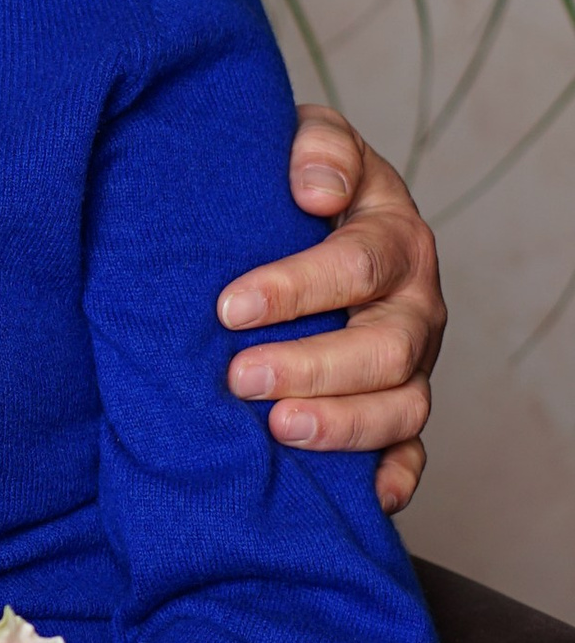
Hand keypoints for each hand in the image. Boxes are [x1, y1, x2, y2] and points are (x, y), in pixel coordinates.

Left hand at [218, 104, 446, 514]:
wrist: (301, 220)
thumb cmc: (295, 187)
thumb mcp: (309, 144)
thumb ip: (318, 147)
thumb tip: (315, 189)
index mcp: (394, 237)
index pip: (359, 264)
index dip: (296, 288)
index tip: (229, 306)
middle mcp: (413, 305)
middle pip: (385, 348)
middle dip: (311, 366)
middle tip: (240, 378)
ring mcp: (411, 364)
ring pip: (403, 407)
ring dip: (342, 425)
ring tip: (277, 430)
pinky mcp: (399, 409)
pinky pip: (412, 454)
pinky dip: (395, 479)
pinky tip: (362, 498)